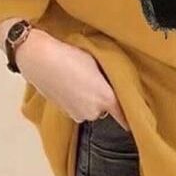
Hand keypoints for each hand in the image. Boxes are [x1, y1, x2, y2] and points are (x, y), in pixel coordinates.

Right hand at [15, 29, 129, 130]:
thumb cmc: (69, 55)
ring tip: (80, 79)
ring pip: (90, 108)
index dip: (130, 117)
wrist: (39, 59)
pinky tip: (70, 84)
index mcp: (106, 98)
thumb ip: (110, 78)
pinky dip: (76, 100)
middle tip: (96, 79)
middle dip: (103, 97)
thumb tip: (114, 85)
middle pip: (105, 108)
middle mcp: (93, 111)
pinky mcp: (64, 113)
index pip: (123, 115)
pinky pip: (77, 108)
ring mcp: (77, 114)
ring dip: (88, 99)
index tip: (136, 119)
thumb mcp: (98, 62)